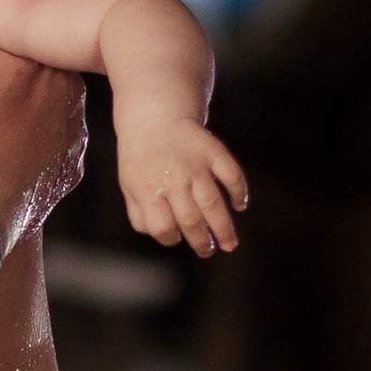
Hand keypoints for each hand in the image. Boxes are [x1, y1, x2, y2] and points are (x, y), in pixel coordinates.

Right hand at [0, 0, 88, 246]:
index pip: (27, 28)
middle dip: (3, 71)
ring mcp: (65, 152)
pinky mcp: (51, 190)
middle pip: (32, 71)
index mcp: (50, 61)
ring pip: (37, 116)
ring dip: (10, 116)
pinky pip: (35, 160)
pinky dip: (11, 156)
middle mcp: (71, 104)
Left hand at [116, 118, 248, 257]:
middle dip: (201, 241)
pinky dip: (239, 191)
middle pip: (191, 220)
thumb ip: (139, 215)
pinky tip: (240, 206)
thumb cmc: (141, 160)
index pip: (162, 226)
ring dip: (224, 227)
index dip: (170, 238)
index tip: (176, 238)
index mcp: (148, 190)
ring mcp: (195, 165)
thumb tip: (163, 235)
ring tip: (229, 244)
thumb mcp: (129, 187)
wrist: (154, 118)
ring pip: (213, 203)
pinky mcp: (212, 151)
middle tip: (208, 251)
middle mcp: (173, 179)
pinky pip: (231, 174)